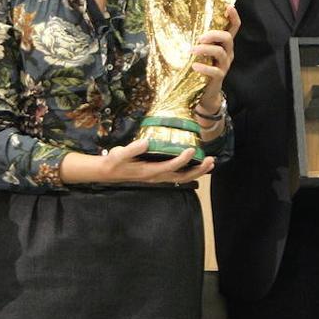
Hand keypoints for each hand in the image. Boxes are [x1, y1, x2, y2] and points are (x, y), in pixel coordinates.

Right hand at [59, 138, 215, 184]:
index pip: (170, 166)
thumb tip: (146, 141)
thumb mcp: (120, 154)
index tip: (191, 150)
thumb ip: (133, 148)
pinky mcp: (158, 174)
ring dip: (197, 172)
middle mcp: (157, 176)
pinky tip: (196, 164)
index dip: (182, 159)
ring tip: (210, 163)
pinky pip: (177, 175)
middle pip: (182, 177)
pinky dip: (189, 171)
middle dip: (198, 170)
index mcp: (149, 171)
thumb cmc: (114, 161)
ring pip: (182, 178)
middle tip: (211, 161)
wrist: (108, 171)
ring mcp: (158, 177)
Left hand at [192, 6, 239, 122]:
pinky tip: (194, 66)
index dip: (233, 16)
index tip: (228, 7)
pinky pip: (215, 70)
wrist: (204, 94)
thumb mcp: (202, 52)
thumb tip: (179, 23)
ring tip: (192, 51)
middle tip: (199, 38)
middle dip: (213, 34)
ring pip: (220, 52)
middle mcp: (227, 53)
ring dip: (205, 49)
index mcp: (224, 44)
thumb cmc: (201, 68)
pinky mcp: (219, 77)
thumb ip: (198, 40)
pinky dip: (204, 67)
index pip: (234, 27)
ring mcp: (224, 65)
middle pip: (227, 38)